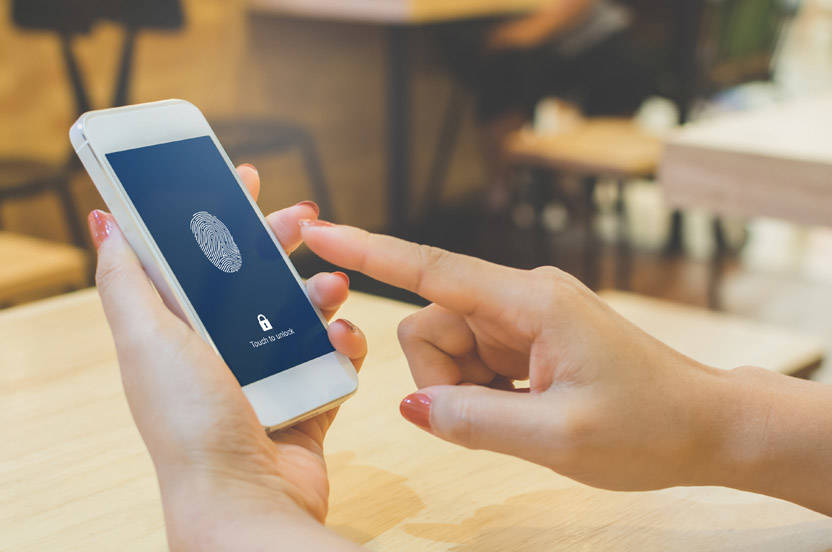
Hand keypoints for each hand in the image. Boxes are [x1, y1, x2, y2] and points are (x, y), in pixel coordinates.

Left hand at [88, 165, 365, 549]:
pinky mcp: (306, 398)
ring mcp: (267, 375)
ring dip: (322, 291)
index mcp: (178, 330)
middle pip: (255, 277)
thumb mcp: (148, 340)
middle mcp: (221, 349)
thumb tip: (104, 221)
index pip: (197, 257)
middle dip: (280, 242)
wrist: (245, 500)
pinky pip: (334, 356)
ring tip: (334, 287)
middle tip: (304, 217)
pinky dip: (345, 342)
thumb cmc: (190, 423)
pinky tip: (344, 338)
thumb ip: (127, 280)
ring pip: (302, 312)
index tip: (243, 179)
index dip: (218, 216)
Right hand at [298, 221, 741, 492]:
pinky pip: (475, 360)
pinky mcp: (530, 338)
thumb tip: (411, 407)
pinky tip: (525, 409)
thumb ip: (474, 420)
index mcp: (531, 300)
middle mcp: (522, 297)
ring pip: (450, 347)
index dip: (371, 251)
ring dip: (465, 391)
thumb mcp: (556, 437)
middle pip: (432, 324)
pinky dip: (482, 392)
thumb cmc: (649, 427)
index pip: (432, 267)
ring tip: (521, 416)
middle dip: (442, 378)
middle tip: (493, 418)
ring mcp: (525, 317)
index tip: (323, 231)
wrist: (707, 427)